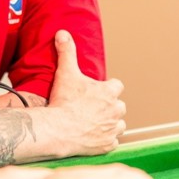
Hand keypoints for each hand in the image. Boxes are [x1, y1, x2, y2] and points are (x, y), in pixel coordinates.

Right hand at [49, 30, 125, 156]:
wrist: (59, 129)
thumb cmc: (64, 101)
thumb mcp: (65, 72)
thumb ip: (66, 51)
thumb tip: (62, 33)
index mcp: (109, 92)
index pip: (117, 85)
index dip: (108, 87)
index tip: (97, 89)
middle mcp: (116, 110)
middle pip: (119, 105)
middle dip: (109, 106)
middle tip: (92, 106)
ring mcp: (112, 129)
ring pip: (118, 124)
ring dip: (110, 123)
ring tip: (94, 121)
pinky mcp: (107, 145)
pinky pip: (112, 142)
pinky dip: (104, 139)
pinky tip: (93, 136)